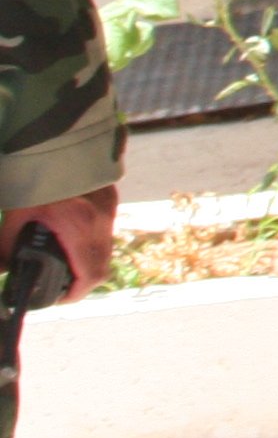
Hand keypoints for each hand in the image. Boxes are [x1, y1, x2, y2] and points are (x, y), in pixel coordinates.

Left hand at [2, 186, 116, 303]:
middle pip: (100, 264)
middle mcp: (100, 218)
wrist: (56, 140)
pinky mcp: (108, 194)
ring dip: (87, 257)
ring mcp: (108, 205)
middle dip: (81, 279)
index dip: (76, 293)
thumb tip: (1, 269)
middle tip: (59, 284)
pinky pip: (103, 226)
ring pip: (104, 245)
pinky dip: (89, 237)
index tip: (58, 297)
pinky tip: (69, 231)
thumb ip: (5, 248)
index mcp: (78, 226)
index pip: (90, 274)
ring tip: (63, 258)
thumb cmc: (35, 177)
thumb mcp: (15, 216)